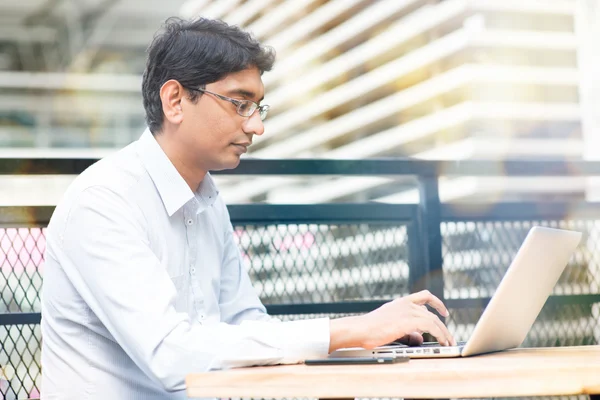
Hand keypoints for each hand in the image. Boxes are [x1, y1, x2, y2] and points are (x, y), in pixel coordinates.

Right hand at [329, 290, 455, 351]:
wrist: (360, 329)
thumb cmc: (370, 330)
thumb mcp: (392, 328)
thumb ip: (408, 332)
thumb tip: (421, 338)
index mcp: (401, 302)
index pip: (424, 296)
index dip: (436, 303)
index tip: (443, 311)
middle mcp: (406, 304)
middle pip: (432, 312)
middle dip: (443, 326)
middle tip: (449, 338)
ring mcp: (407, 310)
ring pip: (434, 320)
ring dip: (444, 332)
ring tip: (449, 343)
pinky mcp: (409, 320)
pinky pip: (431, 326)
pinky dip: (439, 334)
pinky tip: (442, 342)